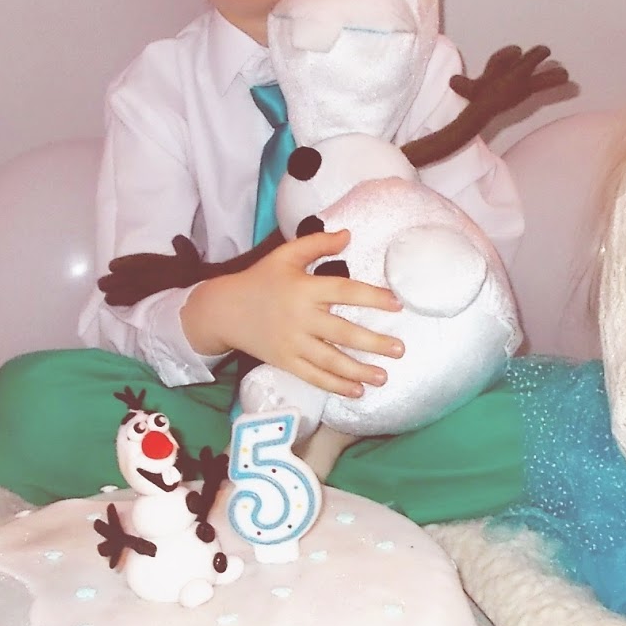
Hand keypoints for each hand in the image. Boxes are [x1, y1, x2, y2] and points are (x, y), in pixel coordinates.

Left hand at [100, 234, 208, 306]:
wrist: (194, 296)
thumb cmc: (192, 274)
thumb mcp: (190, 255)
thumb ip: (182, 246)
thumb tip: (177, 239)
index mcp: (146, 264)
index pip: (124, 264)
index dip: (119, 265)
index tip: (114, 266)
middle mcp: (138, 279)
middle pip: (115, 281)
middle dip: (110, 282)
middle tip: (104, 283)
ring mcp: (139, 294)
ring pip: (117, 295)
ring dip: (112, 295)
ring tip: (108, 297)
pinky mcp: (144, 308)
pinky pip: (126, 305)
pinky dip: (121, 304)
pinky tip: (119, 305)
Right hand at [181, 229, 402, 398]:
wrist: (224, 310)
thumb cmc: (261, 279)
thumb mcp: (285, 255)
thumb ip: (316, 244)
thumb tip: (348, 234)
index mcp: (304, 289)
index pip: (344, 292)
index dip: (372, 298)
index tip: (396, 304)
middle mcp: (301, 318)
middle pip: (343, 332)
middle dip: (374, 343)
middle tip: (400, 350)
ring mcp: (292, 343)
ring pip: (330, 361)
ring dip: (359, 371)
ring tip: (384, 377)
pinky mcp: (285, 362)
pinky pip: (313, 377)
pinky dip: (335, 386)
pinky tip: (356, 391)